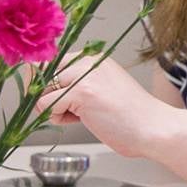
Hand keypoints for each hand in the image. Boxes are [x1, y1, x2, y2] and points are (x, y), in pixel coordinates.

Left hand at [34, 57, 170, 158]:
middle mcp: (87, 61)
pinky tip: (83, 119)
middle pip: (42, 76)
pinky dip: (59, 118)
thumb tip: (32, 78)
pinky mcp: (81, 92)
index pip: (49, 63)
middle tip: (75, 109)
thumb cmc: (131, 116)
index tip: (62, 98)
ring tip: (81, 114)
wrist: (155, 128)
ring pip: (42, 91)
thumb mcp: (99, 90)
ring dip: (55, 108)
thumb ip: (72, 83)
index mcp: (93, 58)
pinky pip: (47, 105)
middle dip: (50, 97)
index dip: (49, 85)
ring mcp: (84, 75)